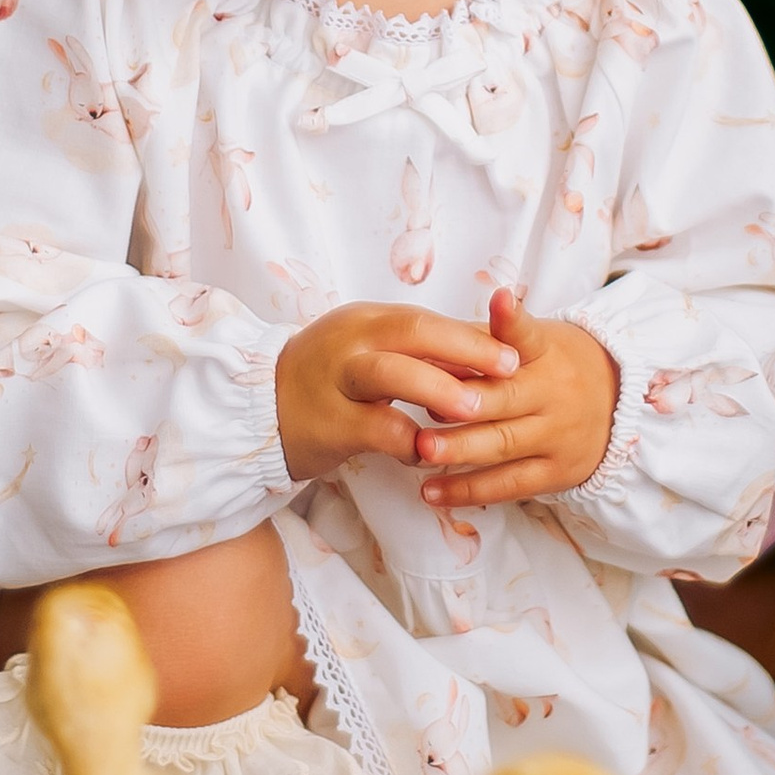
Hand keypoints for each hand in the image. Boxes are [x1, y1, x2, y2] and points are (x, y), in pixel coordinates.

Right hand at [276, 302, 520, 485]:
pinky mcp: (326, 423)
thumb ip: (422, 352)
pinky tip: (425, 454)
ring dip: (435, 389)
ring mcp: (334, 380)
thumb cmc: (331, 378)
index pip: (426, 320)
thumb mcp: (372, 350)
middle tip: (508, 371)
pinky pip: (373, 429)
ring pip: (389, 375)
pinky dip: (405, 441)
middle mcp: (352, 342)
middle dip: (464, 351)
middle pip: (411, 334)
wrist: (259, 407)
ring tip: (472, 409)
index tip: (515, 351)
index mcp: (368, 320)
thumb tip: (489, 348)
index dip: (471, 335)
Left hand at [411, 288, 618, 509]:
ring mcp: (556, 436)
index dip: (513, 319)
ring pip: (503, 444)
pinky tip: (432, 491)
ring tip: (421, 450)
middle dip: (465, 404)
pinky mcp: (554, 473)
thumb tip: (427, 346)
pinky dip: (468, 490)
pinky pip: (508, 485)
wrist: (619, 405)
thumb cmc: (557, 368)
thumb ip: (484, 343)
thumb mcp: (536, 343)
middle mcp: (553, 393)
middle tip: (427, 405)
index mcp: (546, 353)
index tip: (500, 301)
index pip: (528, 334)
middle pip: (505, 398)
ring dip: (459, 449)